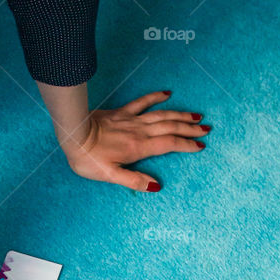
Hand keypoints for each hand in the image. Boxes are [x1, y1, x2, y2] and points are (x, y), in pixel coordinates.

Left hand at [62, 91, 208, 190]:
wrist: (73, 134)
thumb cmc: (89, 158)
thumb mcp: (111, 176)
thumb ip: (134, 181)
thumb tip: (156, 186)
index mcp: (139, 147)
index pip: (169, 144)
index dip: (186, 145)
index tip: (201, 145)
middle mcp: (139, 131)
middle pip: (170, 128)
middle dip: (189, 129)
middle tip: (206, 129)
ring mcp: (131, 120)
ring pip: (161, 115)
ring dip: (180, 115)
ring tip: (196, 116)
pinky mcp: (122, 113)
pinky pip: (142, 102)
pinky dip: (156, 97)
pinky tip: (167, 93)